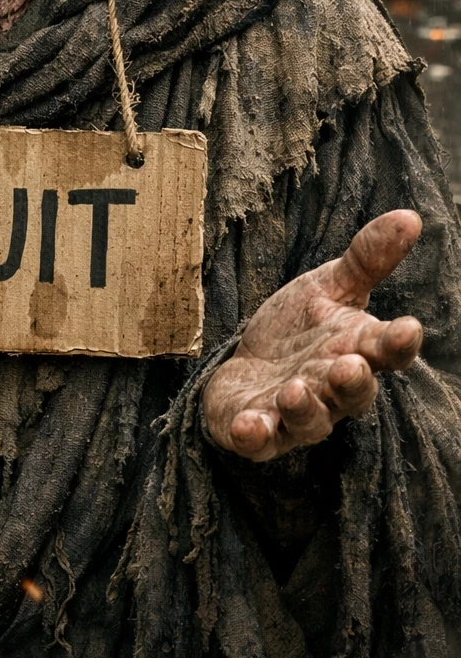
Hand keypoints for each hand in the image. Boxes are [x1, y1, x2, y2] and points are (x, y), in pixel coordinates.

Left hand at [203, 211, 422, 460]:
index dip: (398, 342)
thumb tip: (410, 216)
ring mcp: (295, 414)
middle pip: (352, 393)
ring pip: (309, 421)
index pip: (387, 350)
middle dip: (352, 382)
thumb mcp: (327, 287)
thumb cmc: (298, 329)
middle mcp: (331, 388)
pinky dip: (255, 435)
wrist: (248, 364)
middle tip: (349, 366)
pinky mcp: (257, 430)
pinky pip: (260, 441)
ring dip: (304, 409)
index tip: (408, 328)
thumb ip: (365, 259)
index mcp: (356, 350)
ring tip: (296, 390)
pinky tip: (247, 426)